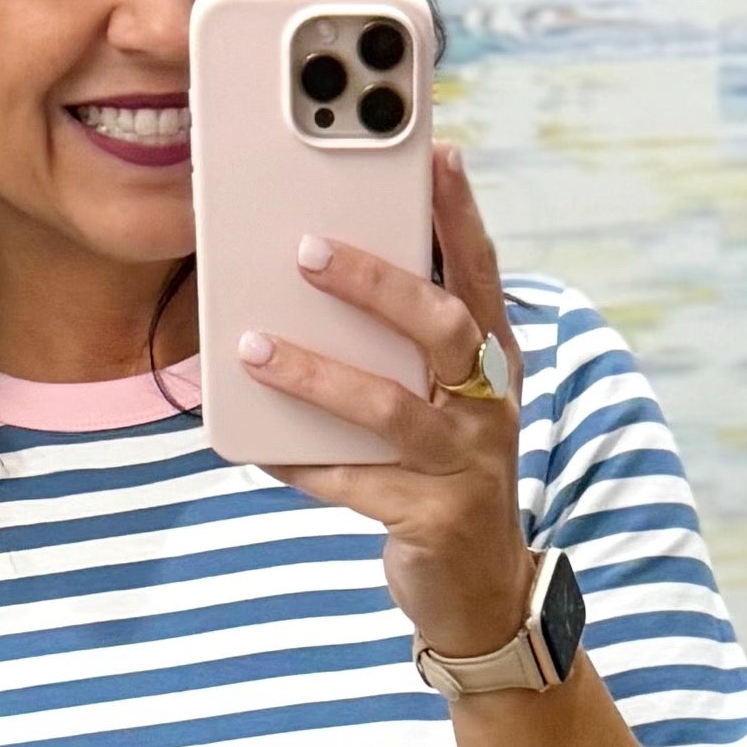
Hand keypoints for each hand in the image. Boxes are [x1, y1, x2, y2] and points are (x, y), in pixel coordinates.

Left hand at [238, 145, 533, 664]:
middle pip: (440, 326)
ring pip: (389, 408)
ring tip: (254, 348)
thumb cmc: (446, 476)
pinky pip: (353, 484)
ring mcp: (465, 464)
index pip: (481, 274)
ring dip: (317, 374)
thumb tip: (320, 279)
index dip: (462, 215)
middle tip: (309, 248)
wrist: (479, 592)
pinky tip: (255, 447)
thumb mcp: (442, 403)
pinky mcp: (431, 519)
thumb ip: (404, 347)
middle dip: (375, 282)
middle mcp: (488, 406)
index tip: (439, 154)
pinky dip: (300, 464)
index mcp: (492, 363)